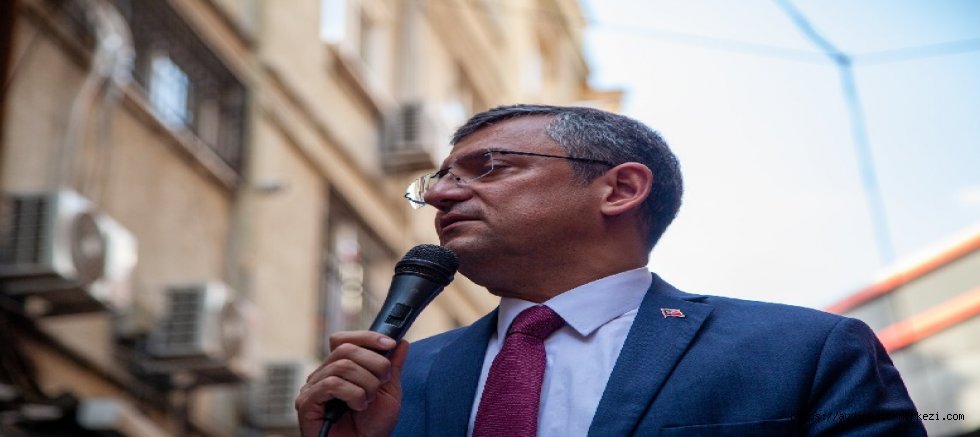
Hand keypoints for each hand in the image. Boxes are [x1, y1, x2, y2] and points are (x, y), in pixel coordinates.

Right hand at [295, 331, 409, 436]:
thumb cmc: (372, 426)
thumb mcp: (389, 391)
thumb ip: (393, 366)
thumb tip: (401, 341)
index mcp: (340, 369)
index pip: (345, 340)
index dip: (367, 337)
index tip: (390, 343)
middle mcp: (323, 375)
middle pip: (346, 349)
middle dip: (373, 363)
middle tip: (383, 380)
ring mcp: (313, 388)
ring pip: (341, 366)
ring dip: (365, 383)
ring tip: (369, 400)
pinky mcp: (306, 403)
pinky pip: (331, 384)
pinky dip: (353, 394)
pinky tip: (358, 406)